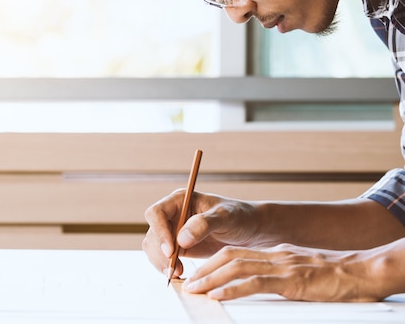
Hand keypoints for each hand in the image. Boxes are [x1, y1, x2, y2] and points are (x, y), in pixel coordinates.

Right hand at [142, 189, 259, 278]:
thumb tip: (181, 239)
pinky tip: (180, 273)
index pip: (156, 213)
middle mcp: (172, 214)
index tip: (171, 250)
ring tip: (178, 273)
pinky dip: (166, 267)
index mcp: (180, 200)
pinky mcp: (176, 246)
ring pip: (153, 247)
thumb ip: (204, 224)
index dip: (159, 231)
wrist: (249, 231)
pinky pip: (161, 257)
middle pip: (152, 233)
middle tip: (175, 269)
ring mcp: (172, 231)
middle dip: (160, 252)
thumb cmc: (239, 217)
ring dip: (161, 262)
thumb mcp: (226, 217)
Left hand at [182, 243, 384, 301]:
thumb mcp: (300, 269)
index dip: (212, 263)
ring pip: (236, 267)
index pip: (235, 253)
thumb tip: (258, 282)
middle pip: (229, 257)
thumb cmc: (334, 276)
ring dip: (211, 279)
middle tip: (187, 283)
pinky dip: (232, 289)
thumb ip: (279, 273)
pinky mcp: (290, 281)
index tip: (197, 274)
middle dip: (205, 270)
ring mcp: (281, 266)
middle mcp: (274, 255)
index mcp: (274, 252)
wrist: (362, 272)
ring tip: (194, 289)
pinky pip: (255, 283)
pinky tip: (218, 295)